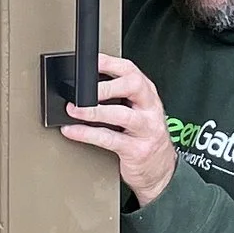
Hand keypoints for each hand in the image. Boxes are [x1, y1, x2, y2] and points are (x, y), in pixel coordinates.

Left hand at [62, 52, 177, 204]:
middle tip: (83, 90)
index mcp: (148, 95)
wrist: (160, 171)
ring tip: (74, 110)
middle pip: (133, 86)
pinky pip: (109, 139)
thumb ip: (118, 98)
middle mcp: (150, 109)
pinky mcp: (137, 150)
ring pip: (121, 115)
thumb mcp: (137, 112)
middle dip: (107, 86)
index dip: (110, 63)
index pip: (131, 71)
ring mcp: (146, 130)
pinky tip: (72, 130)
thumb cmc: (143, 137)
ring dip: (94, 111)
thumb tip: (82, 87)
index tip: (90, 61)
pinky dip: (86, 134)